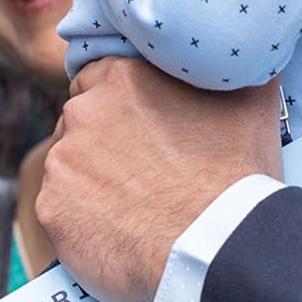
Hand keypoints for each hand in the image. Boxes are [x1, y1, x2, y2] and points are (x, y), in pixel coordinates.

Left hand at [37, 58, 283, 301]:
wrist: (218, 248)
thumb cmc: (236, 175)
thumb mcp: (250, 99)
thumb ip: (231, 68)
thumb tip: (238, 53)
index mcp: (121, 76)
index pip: (99, 80)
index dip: (120, 107)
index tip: (140, 132)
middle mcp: (82, 112)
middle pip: (80, 123)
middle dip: (102, 145)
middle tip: (140, 174)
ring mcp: (62, 162)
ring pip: (68, 168)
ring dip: (90, 183)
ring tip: (131, 209)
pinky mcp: (51, 209)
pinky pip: (61, 212)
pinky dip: (81, 222)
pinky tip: (114, 234)